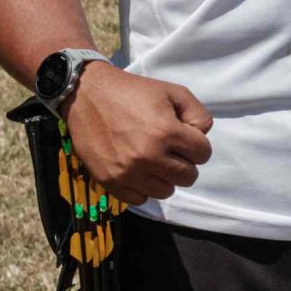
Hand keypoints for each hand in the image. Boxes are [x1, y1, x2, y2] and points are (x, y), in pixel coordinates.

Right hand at [64, 64, 211, 205]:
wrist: (86, 94)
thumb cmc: (133, 92)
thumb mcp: (173, 92)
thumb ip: (198, 114)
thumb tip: (202, 137)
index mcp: (166, 132)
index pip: (203, 154)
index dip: (197, 144)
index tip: (185, 137)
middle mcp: (148, 156)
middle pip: (188, 177)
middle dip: (185, 162)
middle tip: (171, 150)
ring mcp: (127, 171)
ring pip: (166, 191)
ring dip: (165, 177)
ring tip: (154, 159)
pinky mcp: (109, 180)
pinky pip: (139, 199)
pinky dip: (143, 187)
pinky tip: (138, 169)